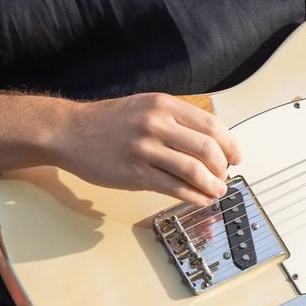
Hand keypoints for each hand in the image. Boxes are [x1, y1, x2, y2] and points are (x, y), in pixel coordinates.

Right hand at [50, 93, 242, 205]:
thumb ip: (176, 120)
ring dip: (212, 185)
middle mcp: (156, 124)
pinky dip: (193, 196)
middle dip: (223, 166)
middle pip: (207, 148)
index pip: (211, 125)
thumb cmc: (110, 121)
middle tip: (226, 176)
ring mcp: (145, 150)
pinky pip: (173, 188)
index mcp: (164, 105)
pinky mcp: (135, 173)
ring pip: (193, 170)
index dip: (230, 144)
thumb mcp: (145, 106)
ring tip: (217, 191)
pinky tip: (200, 199)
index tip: (236, 156)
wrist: (69, 132)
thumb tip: (211, 142)